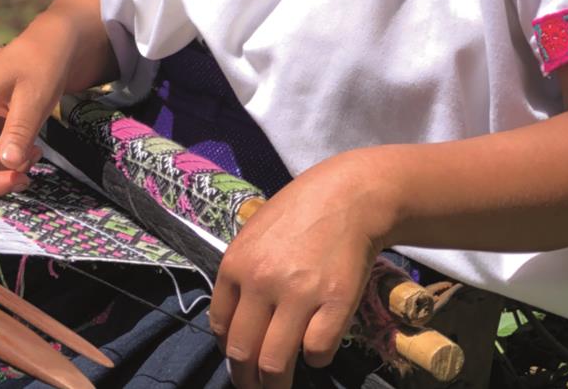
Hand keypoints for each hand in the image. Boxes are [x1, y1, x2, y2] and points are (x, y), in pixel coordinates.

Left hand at [209, 151, 391, 388]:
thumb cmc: (297, 215)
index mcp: (235, 265)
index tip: (238, 359)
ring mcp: (298, 294)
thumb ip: (240, 277)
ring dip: (276, 383)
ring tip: (280, 386)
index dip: (228, 351)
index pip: (220, 327)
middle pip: (244, 352)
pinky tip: (316, 349)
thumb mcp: (253, 237)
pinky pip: (317, 351)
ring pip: (276, 363)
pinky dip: (315, 359)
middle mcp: (261, 282)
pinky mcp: (335, 302)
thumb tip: (232, 325)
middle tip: (255, 386)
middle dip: (247, 379)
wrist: (347, 198)